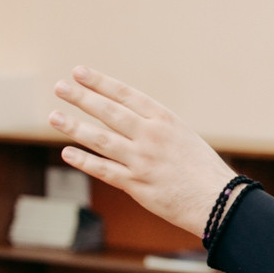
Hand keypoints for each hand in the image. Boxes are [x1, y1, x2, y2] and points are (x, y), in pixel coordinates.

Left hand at [49, 66, 237, 237]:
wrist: (220, 201)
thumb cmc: (204, 170)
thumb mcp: (183, 137)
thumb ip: (156, 128)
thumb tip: (128, 121)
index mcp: (165, 120)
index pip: (126, 95)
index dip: (100, 82)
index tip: (79, 72)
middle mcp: (151, 136)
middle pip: (109, 112)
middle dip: (82, 98)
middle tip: (60, 87)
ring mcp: (142, 161)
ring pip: (100, 139)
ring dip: (74, 127)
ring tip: (54, 116)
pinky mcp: (137, 185)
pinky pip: (104, 170)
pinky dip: (83, 161)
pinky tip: (66, 153)